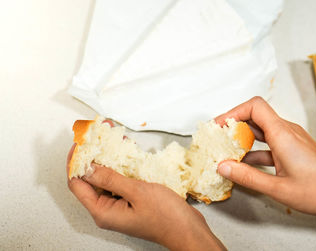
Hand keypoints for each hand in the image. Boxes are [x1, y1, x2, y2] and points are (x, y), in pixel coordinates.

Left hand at [67, 122, 225, 250]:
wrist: (187, 230)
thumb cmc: (166, 217)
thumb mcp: (136, 192)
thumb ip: (110, 179)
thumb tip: (88, 167)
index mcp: (103, 212)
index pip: (77, 184)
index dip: (76, 162)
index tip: (80, 144)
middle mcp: (107, 211)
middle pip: (90, 180)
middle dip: (93, 157)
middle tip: (97, 137)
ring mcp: (120, 206)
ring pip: (106, 178)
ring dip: (109, 159)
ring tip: (113, 140)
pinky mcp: (131, 202)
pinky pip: (120, 181)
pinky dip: (121, 167)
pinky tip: (127, 154)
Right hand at [215, 96, 315, 223]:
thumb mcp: (278, 188)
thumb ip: (247, 177)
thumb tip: (223, 167)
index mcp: (283, 135)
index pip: (255, 106)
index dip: (234, 111)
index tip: (219, 125)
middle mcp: (287, 131)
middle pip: (256, 115)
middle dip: (235, 124)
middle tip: (219, 137)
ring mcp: (291, 138)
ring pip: (262, 128)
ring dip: (244, 137)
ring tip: (227, 150)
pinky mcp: (294, 147)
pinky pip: (269, 141)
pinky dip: (255, 148)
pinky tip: (245, 162)